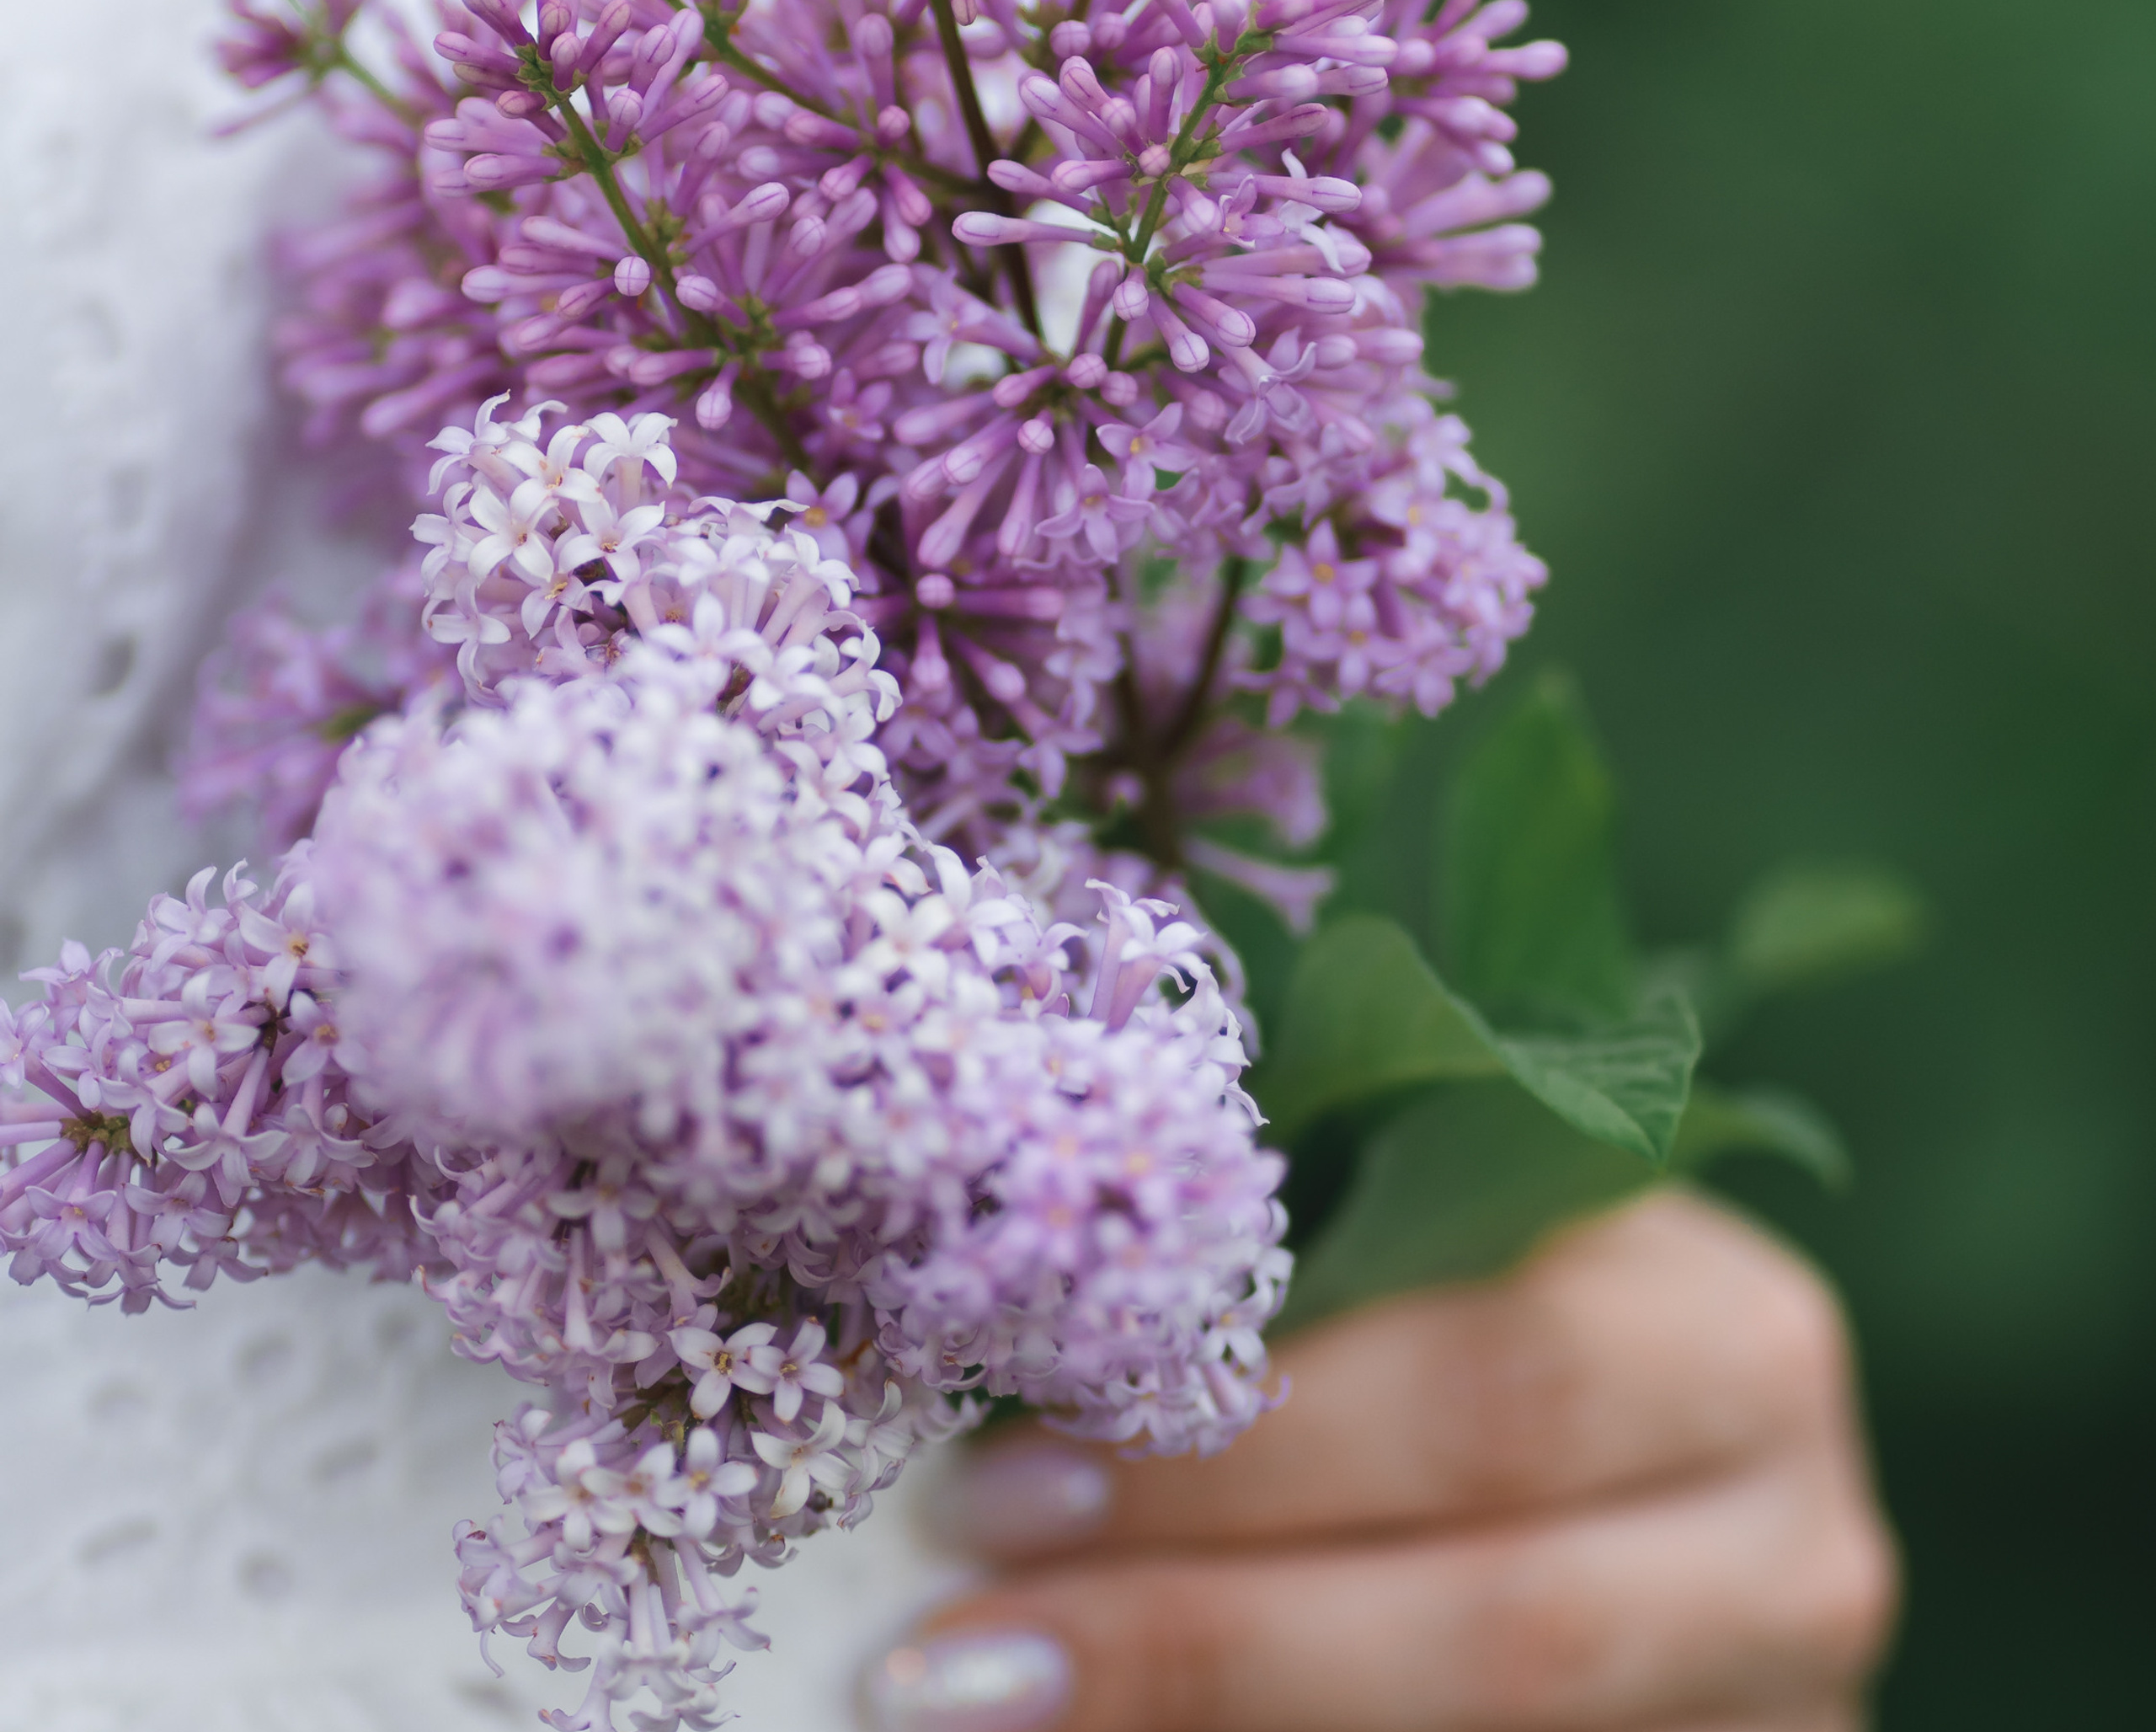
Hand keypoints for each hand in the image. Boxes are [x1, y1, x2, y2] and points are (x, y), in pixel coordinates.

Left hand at [864, 1190, 1897, 1731]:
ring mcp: (1782, 1703)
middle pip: (1499, 1613)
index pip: (1489, 1384)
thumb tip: (997, 1377)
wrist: (1660, 1483)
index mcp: (1723, 1328)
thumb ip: (1287, 1297)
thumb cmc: (1500, 1315)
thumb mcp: (1445, 1259)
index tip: (1004, 1475)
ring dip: (1218, 1729)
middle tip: (962, 1636)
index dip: (1249, 1445)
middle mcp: (1790, 1532)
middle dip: (1207, 1632)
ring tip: (988, 1705)